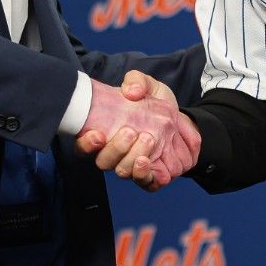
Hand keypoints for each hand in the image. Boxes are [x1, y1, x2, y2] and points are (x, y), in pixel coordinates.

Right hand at [77, 71, 199, 190]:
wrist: (181, 121)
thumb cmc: (157, 104)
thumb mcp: (150, 86)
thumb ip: (137, 81)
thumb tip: (131, 92)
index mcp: (106, 133)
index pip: (85, 146)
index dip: (86, 144)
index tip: (97, 134)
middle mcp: (115, 153)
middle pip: (104, 161)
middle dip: (116, 149)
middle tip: (131, 132)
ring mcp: (132, 166)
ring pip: (123, 172)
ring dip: (133, 159)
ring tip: (148, 140)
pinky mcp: (151, 176)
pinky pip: (146, 184)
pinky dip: (146, 176)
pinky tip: (151, 162)